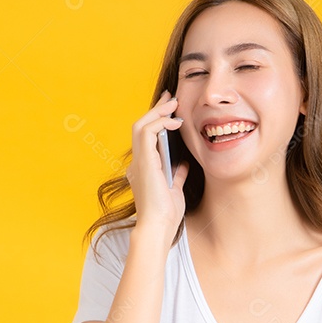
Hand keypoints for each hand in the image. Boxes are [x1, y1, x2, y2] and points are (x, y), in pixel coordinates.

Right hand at [125, 90, 189, 238]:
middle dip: (157, 109)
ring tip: (173, 103)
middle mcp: (137, 162)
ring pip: (141, 125)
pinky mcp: (144, 161)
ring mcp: (139, 161)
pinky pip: (147, 132)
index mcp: (144, 168)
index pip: (147, 137)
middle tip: (171, 97)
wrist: (158, 226)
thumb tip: (183, 164)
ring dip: (158, 112)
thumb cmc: (166, 213)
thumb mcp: (174, 190)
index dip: (158, 120)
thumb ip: (176, 175)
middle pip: (142, 126)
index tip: (171, 109)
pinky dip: (161, 123)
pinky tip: (176, 122)